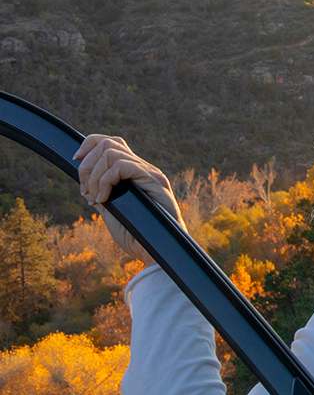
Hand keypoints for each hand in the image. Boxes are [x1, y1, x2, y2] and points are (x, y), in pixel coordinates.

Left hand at [74, 134, 183, 264]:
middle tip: (85, 192)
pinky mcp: (154, 181)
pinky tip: (103, 200)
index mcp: (135, 173)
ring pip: (111, 151)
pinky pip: (120, 166)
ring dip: (93, 176)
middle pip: (109, 142)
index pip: (112, 142)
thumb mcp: (112, 209)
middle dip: (86, 165)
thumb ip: (104, 192)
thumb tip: (86, 181)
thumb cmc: (136, 235)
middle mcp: (145, 169)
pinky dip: (104, 182)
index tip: (75, 161)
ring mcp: (150, 173)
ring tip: (94, 199)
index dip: (89, 145)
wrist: (156, 252)